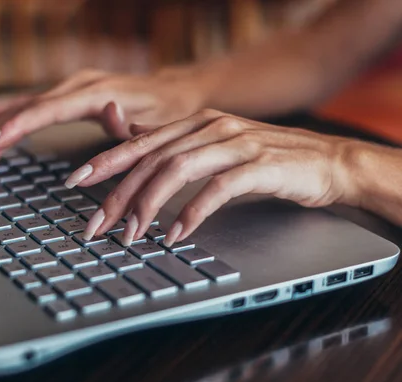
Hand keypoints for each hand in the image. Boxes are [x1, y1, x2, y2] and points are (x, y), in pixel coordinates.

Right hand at [0, 68, 206, 172]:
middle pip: (25, 108)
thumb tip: (109, 113)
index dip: (14, 128)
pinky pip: (30, 105)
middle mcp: (76, 86)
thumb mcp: (155, 121)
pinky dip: (6, 116)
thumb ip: (130, 125)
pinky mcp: (68, 94)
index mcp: (93, 93)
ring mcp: (70, 88)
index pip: (44, 111)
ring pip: (23, 106)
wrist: (172, 90)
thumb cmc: (165, 110)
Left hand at [65, 109, 363, 246]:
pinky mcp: (260, 164)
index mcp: (196, 122)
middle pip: (152, 159)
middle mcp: (211, 127)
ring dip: (149, 204)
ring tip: (132, 234)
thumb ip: (178, 151)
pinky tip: (176, 233)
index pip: (141, 142)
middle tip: (97, 224)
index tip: (77, 182)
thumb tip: (136, 156)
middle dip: (118, 193)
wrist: (328, 162)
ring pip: (177, 170)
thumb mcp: (216, 150)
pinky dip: (192, 212)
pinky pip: (217, 188)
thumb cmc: (267, 160)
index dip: (106, 161)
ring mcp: (236, 143)